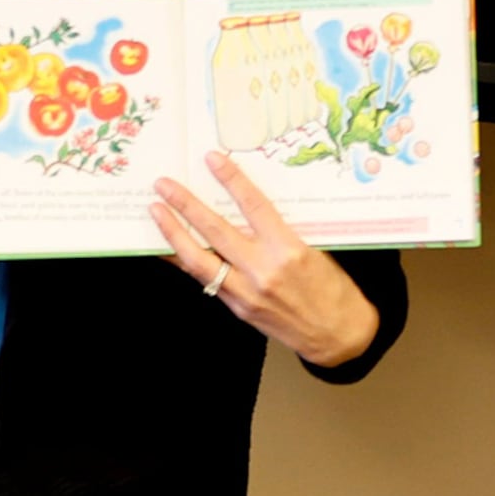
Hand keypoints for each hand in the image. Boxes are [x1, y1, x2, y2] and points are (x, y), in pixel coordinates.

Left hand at [151, 152, 382, 366]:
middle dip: (186, 205)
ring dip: (173, 233)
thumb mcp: (315, 251)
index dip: (231, 180)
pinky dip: (184, 262)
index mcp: (289, 249)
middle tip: (164, 185)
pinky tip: (169, 249)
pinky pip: (204, 280)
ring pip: (198, 259)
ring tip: (156, 213)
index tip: (213, 160)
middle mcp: (264, 270)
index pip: (254, 206)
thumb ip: (281, 233)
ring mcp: (246, 291)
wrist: (338, 336)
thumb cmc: (333, 290)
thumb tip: (248, 210)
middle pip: (216, 230)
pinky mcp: (238, 307)